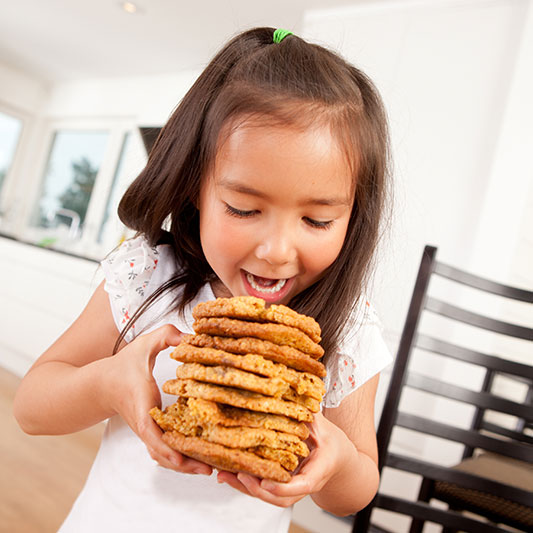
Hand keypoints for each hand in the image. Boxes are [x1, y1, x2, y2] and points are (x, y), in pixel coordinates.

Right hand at [106, 324, 212, 475]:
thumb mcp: (143, 345)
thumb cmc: (122, 366)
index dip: (165, 446)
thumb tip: (188, 336)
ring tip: (209, 469)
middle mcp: (144, 423)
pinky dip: (179, 458)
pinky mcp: (151, 433)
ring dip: (184, 465)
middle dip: (183, 463)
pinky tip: (199, 459)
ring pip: (164, 456)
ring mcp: (147, 431)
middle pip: (161, 452)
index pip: (149, 430)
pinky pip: (164, 451)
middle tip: (209, 470)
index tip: (182, 458)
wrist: (100, 385)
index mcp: (141, 404)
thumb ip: (165, 335)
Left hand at [216, 411, 350, 506]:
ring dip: (246, 489)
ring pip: (270, 497)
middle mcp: (305, 483)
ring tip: (225, 475)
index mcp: (319, 469)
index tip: (265, 481)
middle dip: (257, 489)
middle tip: (238, 474)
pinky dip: (246, 485)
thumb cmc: (332, 442)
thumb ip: (308, 410)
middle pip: (281, 497)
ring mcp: (294, 488)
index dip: (283, 487)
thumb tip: (295, 386)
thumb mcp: (323, 424)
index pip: (304, 484)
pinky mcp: (283, 486)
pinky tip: (228, 474)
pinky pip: (265, 490)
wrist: (339, 459)